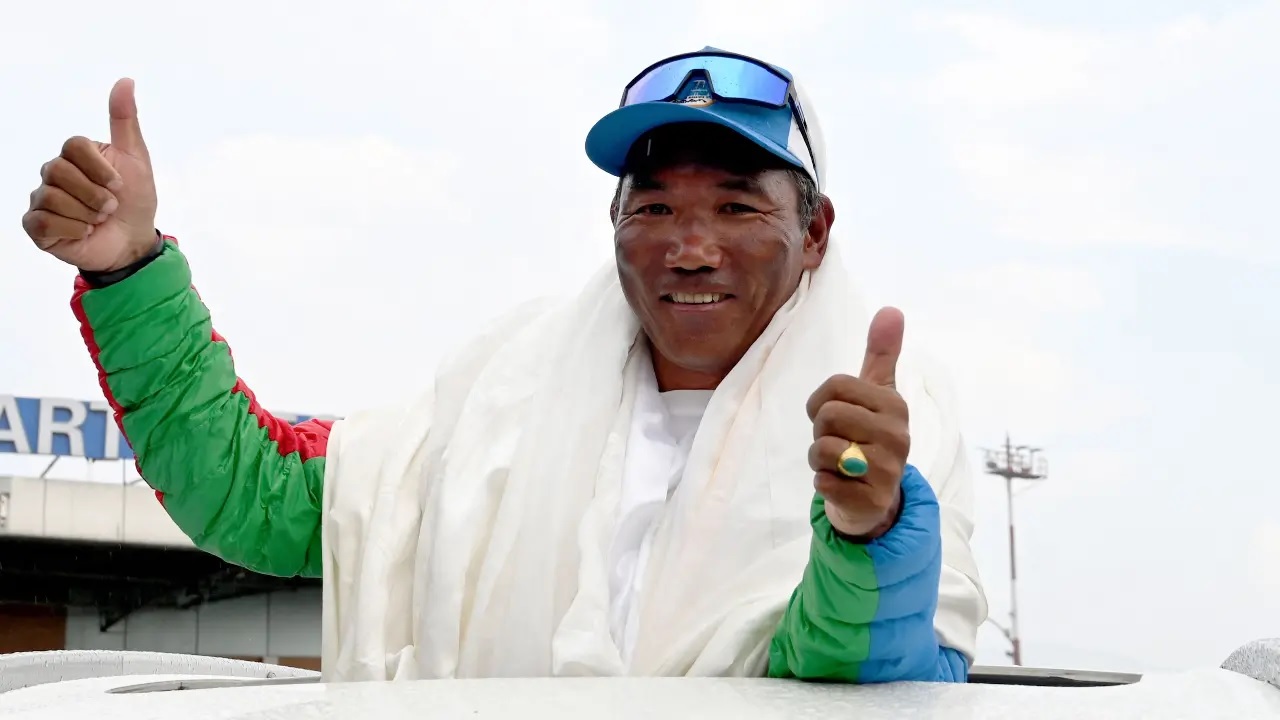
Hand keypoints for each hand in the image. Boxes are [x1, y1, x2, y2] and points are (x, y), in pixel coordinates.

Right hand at [22, 78, 157, 272]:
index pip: (74, 146)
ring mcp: (42, 199)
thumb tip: (125, 81)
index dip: (100, 169)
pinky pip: (42, 221)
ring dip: (86, 214)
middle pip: (59, 171)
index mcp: (76, 155)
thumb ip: (125, 121)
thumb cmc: (135, 201)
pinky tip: (84, 232)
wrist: (134, 242)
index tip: (120, 185)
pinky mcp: (37, 226)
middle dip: (95, 194)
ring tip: (98, 221)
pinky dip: (71, 229)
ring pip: (52, 197)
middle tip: (110, 207)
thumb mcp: (136, 160)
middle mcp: (54, 173)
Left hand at [806, 307, 910, 539]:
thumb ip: (882, 354)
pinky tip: (841, 484)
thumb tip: (891, 309)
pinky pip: (823, 482)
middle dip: (820, 431)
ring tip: (839, 464)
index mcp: (894, 405)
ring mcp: (887, 470)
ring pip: (822, 449)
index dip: (820, 401)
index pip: (836, 386)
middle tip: (837, 442)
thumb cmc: (868, 438)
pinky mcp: (871, 500)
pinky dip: (822, 483)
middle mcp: (897, 436)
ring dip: (819, 459)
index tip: (830, 414)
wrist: (875, 499)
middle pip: (827, 416)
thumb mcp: (877, 394)